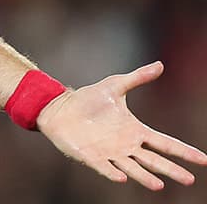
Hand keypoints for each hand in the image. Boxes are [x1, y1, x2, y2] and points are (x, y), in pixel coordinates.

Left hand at [38, 60, 206, 189]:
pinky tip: (123, 177)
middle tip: (189, 180)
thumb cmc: (88, 99)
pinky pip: (105, 168)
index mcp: (135, 131)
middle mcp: (126, 146)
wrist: (59, 107)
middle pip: (154, 160)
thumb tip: (160, 64)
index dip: (183, 151)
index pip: (165, 142)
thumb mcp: (115, 86)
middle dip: (171, 170)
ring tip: (159, 186)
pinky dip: (113, 173)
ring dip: (145, 177)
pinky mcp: (91, 157)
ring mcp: (109, 153)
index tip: (203, 159)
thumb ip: (137, 77)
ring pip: (133, 168)